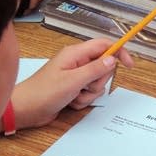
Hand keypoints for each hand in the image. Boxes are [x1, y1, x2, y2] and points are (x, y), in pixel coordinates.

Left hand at [10, 38, 133, 130]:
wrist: (26, 109)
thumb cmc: (43, 92)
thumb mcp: (73, 81)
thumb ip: (95, 69)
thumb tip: (112, 59)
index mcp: (75, 54)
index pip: (104, 45)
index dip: (119, 52)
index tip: (129, 64)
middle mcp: (77, 62)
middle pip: (103, 67)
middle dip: (99, 81)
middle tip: (85, 86)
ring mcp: (75, 76)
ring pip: (97, 83)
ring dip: (90, 93)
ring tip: (74, 96)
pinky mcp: (74, 88)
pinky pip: (89, 93)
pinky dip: (83, 100)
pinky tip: (70, 102)